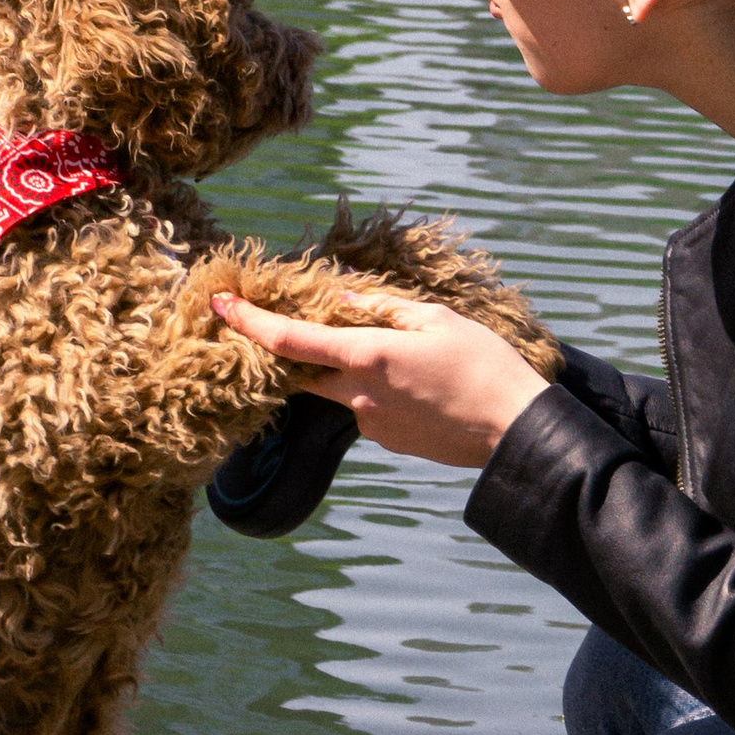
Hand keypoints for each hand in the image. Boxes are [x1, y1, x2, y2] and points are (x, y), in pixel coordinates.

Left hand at [213, 289, 549, 470]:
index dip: (248, 321)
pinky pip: (366, 406)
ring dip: (354, 365)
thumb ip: (382, 306)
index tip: (220, 304)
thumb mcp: (435, 318)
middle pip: (306, 368)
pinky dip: (378, 388)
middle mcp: (357, 395)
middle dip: (300, 347)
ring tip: (410, 355)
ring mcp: (369, 422)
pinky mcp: (387, 440)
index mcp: (366, 356)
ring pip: (341, 386)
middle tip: (323, 322)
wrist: (513, 429)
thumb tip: (342, 294)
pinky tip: (421, 383)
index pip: (288, 340)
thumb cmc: (482, 364)